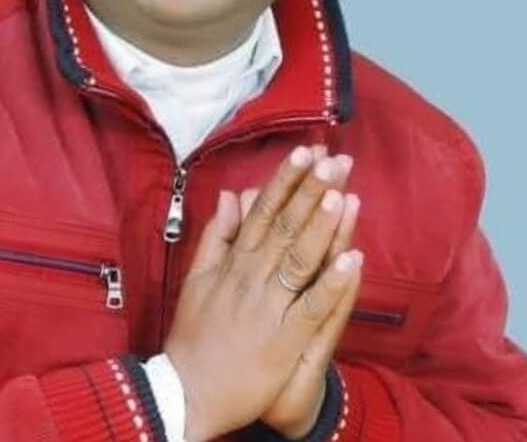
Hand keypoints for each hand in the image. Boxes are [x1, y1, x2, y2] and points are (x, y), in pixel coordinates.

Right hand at [164, 147, 362, 441]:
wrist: (189, 389)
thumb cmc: (194, 332)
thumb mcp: (196, 276)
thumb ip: (217, 234)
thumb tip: (231, 194)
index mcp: (234, 261)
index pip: (263, 211)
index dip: (285, 181)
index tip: (305, 153)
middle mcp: (252, 277)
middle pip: (285, 226)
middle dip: (311, 191)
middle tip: (336, 160)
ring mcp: (269, 307)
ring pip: (299, 259)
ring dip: (321, 226)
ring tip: (342, 193)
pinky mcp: (285, 339)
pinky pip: (312, 307)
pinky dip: (331, 283)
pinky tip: (353, 260)